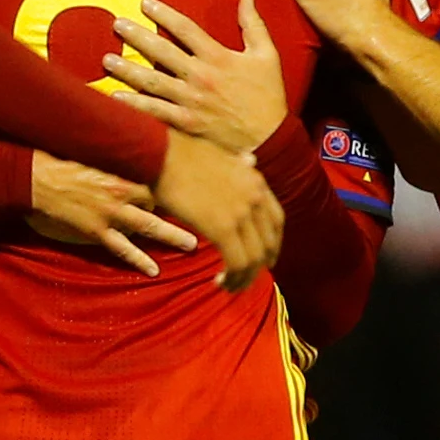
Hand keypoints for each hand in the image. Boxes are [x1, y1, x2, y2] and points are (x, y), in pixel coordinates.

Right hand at [22, 152, 194, 274]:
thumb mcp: (100, 150)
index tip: (207, 183)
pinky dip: (137, 259)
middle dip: (187, 210)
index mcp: (125, 168)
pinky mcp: (96, 229)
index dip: (184, 181)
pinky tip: (153, 271)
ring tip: (193, 246)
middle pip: (163, 202)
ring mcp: (110, 212)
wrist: (36, 177)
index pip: (163, 176)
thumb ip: (125, 151)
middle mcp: (122, 190)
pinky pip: (121, 248)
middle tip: (213, 217)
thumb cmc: (68, 159)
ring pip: (148, 226)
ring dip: (171, 236)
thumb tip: (147, 142)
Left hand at [104, 0, 286, 151]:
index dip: (162, 13)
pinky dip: (135, 104)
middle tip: (116, 24)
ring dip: (127, 69)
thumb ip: (254, 25)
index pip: (184, 28)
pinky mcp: (187, 123)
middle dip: (136, 35)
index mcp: (218, 57)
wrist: (270, 139)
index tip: (144, 4)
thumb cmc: (268, 96)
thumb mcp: (267, 56)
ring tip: (107, 59)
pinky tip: (116, 96)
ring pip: (152, 81)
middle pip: (161, 51)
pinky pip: (156, 111)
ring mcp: (191, 101)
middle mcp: (200, 76)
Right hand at [148, 128, 283, 288]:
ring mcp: (241, 214)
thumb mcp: (222, 156)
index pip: (277, 221)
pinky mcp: (223, 228)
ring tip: (230, 286)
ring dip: (244, 278)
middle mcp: (255, 198)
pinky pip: (237, 263)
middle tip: (245, 278)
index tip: (264, 259)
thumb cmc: (182, 153)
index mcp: (256, 181)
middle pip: (269, 244)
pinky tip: (219, 281)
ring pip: (254, 259)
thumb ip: (240, 166)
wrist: (161, 153)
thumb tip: (250, 160)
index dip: (273, 245)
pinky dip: (232, 278)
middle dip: (259, 267)